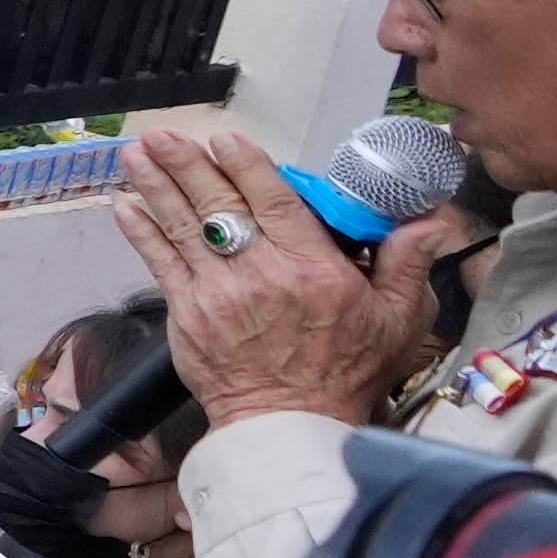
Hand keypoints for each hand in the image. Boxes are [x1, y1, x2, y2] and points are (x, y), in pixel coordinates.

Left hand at [113, 121, 458, 432]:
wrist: (292, 424)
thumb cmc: (347, 374)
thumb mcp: (398, 320)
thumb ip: (407, 264)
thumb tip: (430, 222)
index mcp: (312, 268)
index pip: (275, 201)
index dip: (247, 165)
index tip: (227, 139)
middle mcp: (260, 273)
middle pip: (219, 204)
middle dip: (188, 164)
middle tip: (165, 134)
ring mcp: (217, 293)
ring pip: (183, 227)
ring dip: (156, 186)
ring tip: (137, 153)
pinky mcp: (188, 314)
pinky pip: (160, 263)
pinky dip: (142, 233)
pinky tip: (126, 206)